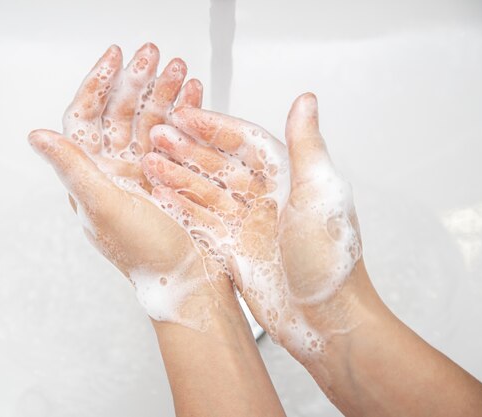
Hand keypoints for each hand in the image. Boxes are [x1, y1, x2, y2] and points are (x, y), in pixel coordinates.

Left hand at [28, 44, 231, 328]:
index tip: (114, 58)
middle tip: (154, 55)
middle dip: (137, 81)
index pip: (86, 119)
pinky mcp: (174, 176)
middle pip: (121, 113)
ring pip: (150, 120)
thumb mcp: (104, 208)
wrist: (190, 280)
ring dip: (164, 93)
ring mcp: (147, 171)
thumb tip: (36, 136)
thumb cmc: (146, 254)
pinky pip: (177, 136)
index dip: (97, 85)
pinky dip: (186, 114)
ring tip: (180, 70)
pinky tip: (194, 95)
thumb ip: (72, 169)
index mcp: (93, 176)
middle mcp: (117, 170)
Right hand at [143, 93, 365, 360]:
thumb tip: (306, 102)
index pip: (244, 143)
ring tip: (149, 162)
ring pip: (205, 192)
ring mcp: (248, 225)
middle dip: (187, 149)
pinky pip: (202, 222)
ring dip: (178, 175)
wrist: (326, 321)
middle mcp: (266, 199)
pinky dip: (181, 208)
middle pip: (219, 165)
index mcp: (288, 179)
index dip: (213, 127)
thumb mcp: (320, 195)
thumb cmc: (332, 262)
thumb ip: (306, 145)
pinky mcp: (234, 249)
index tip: (185, 114)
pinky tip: (160, 196)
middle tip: (157, 135)